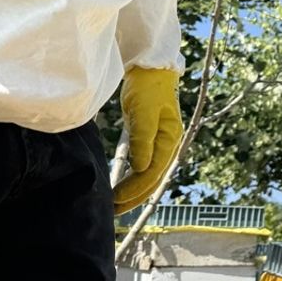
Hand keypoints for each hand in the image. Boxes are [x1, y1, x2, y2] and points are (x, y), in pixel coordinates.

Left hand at [113, 67, 182, 213]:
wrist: (151, 69)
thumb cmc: (148, 88)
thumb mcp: (144, 111)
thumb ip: (143, 139)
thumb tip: (141, 168)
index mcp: (169, 140)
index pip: (152, 172)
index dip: (135, 189)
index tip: (115, 200)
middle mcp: (167, 145)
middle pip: (152, 179)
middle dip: (133, 197)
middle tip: (112, 211)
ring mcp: (159, 143)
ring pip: (147, 175)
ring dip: (133, 191)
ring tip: (115, 205)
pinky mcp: (149, 140)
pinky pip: (142, 166)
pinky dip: (132, 179)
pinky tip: (121, 186)